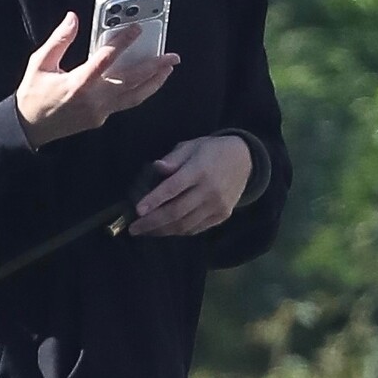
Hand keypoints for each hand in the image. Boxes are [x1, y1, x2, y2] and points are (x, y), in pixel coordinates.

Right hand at [15, 11, 179, 148]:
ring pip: (134, 96)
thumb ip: (59, 40)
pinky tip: (149, 81)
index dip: (123, 42)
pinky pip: (126, 103)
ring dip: (154, 82)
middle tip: (171, 55)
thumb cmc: (33, 94)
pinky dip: (141, 91)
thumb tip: (73, 18)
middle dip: (154, 67)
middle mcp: (93, 99)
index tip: (137, 29)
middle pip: (131, 81)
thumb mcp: (39, 63)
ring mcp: (99, 112)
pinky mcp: (101, 119)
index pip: (106, 59)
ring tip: (168, 69)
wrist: (29, 129)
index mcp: (77, 84)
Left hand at [126, 135, 253, 236]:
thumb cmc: (210, 151)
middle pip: (176, 212)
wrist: (244, 160)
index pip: (173, 188)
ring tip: (145, 231)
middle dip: (151, 223)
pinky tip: (164, 229)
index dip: (154, 200)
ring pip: (184, 225)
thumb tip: (156, 167)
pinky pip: (195, 229)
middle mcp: (210, 190)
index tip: (137, 211)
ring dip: (162, 230)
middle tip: (133, 228)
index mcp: (199, 170)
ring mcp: (217, 205)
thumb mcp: (191, 146)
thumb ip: (173, 159)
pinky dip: (177, 231)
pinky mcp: (222, 216)